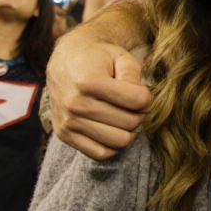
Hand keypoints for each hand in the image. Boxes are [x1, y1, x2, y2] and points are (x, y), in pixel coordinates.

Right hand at [48, 36, 151, 159]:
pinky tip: (113, 128)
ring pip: (119, 141)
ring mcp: (68, 122)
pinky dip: (113, 144)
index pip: (138, 101)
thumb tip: (141, 100)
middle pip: (130, 122)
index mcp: (89, 82)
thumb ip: (134, 75)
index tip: (141, 91)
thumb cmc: (97, 58)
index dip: (147, 96)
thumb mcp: (120, 56)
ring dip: (128, 130)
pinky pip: (101, 153)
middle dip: (140, 113)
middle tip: (134, 104)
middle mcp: (75, 104)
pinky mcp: (64, 135)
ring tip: (124, 115)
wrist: (64, 60)